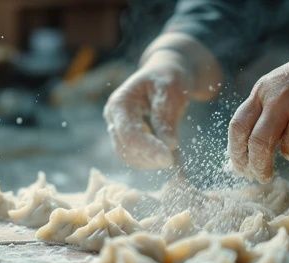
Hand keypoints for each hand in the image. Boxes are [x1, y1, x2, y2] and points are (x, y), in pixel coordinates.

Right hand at [104, 50, 191, 169]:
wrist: (166, 73)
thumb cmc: (169, 77)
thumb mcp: (172, 92)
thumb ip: (167, 117)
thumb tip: (170, 145)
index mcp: (120, 103)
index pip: (129, 134)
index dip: (148, 149)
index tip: (169, 159)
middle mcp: (113, 118)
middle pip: (125, 149)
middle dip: (150, 158)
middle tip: (175, 160)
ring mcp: (118, 129)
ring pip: (129, 157)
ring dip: (151, 162)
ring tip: (175, 157)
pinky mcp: (128, 138)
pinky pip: (137, 157)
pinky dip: (153, 160)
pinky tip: (171, 157)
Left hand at [228, 44, 288, 182]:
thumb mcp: (276, 89)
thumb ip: (259, 116)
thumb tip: (242, 158)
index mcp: (264, 90)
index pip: (239, 126)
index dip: (236, 152)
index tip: (240, 168)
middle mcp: (283, 98)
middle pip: (259, 144)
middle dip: (258, 167)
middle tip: (262, 176)